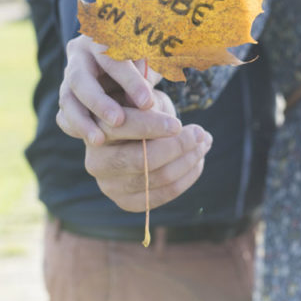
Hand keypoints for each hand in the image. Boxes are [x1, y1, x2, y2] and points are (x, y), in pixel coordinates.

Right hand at [57, 34, 161, 144]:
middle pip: (80, 78)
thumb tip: (144, 102)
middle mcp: (79, 56)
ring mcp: (69, 77)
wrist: (126, 60)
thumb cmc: (145, 56)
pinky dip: (75, 128)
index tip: (147, 103)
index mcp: (100, 38)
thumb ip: (147, 74)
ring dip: (82, 121)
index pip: (111, 58)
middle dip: (98, 102)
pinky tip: (93, 140)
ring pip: (67, 99)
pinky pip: (64, 114)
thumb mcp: (151, 57)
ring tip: (99, 141)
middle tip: (117, 121)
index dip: (129, 81)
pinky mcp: (67, 97)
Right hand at [85, 91, 212, 211]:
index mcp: (96, 131)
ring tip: (205, 143)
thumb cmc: (139, 110)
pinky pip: (165, 195)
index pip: (125, 128)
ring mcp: (111, 187)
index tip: (179, 124)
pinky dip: (187, 178)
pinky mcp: (128, 202)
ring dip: (190, 160)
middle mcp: (97, 163)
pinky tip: (198, 161)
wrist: (131, 138)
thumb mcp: (140, 97)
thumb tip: (152, 103)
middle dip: (178, 146)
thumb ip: (145, 99)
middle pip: (143, 160)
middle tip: (201, 133)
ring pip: (160, 178)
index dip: (154, 126)